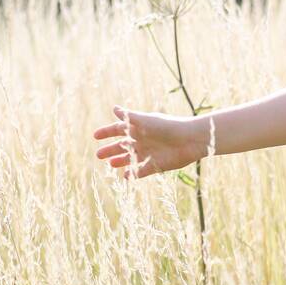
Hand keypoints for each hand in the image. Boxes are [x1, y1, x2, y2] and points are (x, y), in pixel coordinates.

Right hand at [92, 106, 208, 179]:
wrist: (190, 140)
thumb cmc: (167, 127)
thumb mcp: (145, 121)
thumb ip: (129, 117)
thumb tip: (114, 108)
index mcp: (140, 128)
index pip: (120, 130)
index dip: (107, 132)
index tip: (95, 136)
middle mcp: (143, 140)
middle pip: (123, 146)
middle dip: (111, 150)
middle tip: (98, 155)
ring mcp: (149, 153)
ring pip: (131, 159)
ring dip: (120, 161)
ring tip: (111, 164)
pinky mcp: (156, 165)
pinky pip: (142, 171)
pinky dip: (134, 174)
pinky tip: (126, 176)